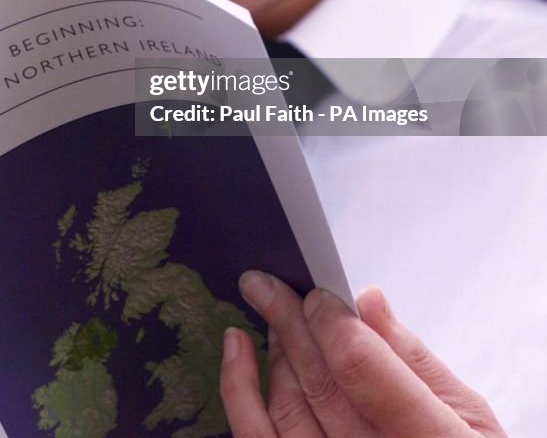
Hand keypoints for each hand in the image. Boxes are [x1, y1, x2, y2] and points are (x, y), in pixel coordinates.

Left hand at [220, 271, 507, 436]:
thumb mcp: (467, 412)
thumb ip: (417, 359)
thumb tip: (368, 301)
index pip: (362, 370)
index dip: (332, 325)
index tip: (316, 293)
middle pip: (321, 383)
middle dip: (291, 323)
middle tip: (266, 282)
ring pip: (288, 406)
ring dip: (274, 348)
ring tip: (268, 308)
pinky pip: (258, 436)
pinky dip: (239, 389)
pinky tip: (236, 346)